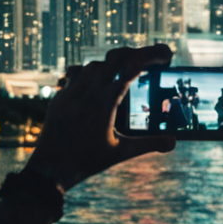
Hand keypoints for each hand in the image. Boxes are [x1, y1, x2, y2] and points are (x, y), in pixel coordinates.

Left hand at [26, 44, 177, 190]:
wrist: (49, 169)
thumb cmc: (86, 162)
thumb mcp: (121, 153)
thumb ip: (149, 144)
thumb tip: (174, 142)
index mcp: (104, 103)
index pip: (131, 68)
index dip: (151, 57)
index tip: (167, 55)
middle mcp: (87, 92)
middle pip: (115, 57)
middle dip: (137, 53)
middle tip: (152, 59)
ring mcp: (71, 92)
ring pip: (95, 64)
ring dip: (113, 63)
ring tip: (128, 71)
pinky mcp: (60, 97)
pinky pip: (76, 73)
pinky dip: (91, 71)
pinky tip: (98, 80)